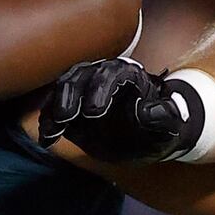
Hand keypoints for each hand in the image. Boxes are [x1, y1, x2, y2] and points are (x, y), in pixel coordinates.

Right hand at [39, 58, 203, 162]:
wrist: (145, 142)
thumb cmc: (158, 131)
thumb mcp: (168, 128)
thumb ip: (164, 116)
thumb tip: (152, 110)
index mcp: (129, 76)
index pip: (112, 73)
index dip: (101, 88)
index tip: (94, 112)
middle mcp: (104, 77)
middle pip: (82, 75)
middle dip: (71, 95)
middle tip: (65, 118)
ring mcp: (85, 91)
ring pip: (65, 88)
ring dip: (54, 108)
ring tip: (51, 131)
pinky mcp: (73, 108)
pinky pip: (56, 109)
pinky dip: (48, 122)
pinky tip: (47, 140)